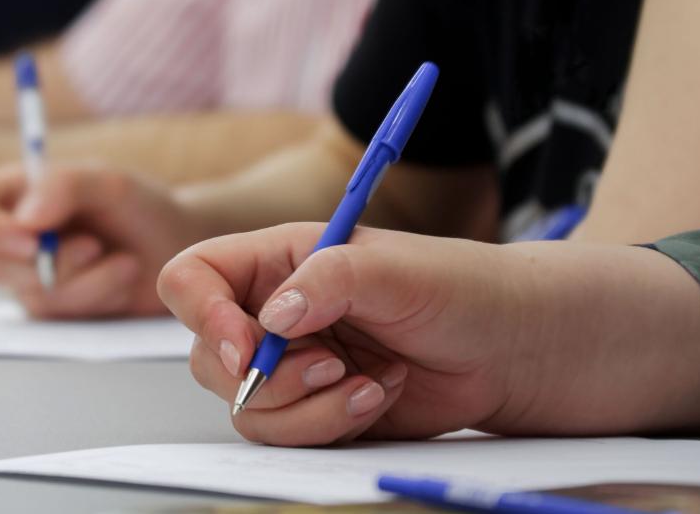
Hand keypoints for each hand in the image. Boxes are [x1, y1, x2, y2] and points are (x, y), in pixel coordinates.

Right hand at [0, 163, 210, 319]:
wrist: (176, 246)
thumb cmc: (139, 205)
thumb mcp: (109, 181)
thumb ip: (63, 187)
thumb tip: (23, 220)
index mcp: (10, 192)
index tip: (31, 238)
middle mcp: (8, 236)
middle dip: (52, 262)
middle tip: (96, 246)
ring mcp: (26, 277)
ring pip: (31, 294)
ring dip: (86, 281)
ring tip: (124, 259)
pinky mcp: (52, 309)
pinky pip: (59, 315)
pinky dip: (97, 296)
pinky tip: (122, 277)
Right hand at [160, 224, 543, 445]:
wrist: (506, 347)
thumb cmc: (457, 288)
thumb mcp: (394, 268)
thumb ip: (328, 279)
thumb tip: (274, 319)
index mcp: (275, 262)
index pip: (193, 279)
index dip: (202, 315)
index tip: (244, 349)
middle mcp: (271, 315)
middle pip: (208, 359)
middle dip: (265, 379)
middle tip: (328, 368)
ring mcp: (290, 367)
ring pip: (247, 409)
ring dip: (307, 408)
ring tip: (369, 383)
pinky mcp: (314, 410)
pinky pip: (289, 436)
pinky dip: (331, 425)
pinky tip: (378, 397)